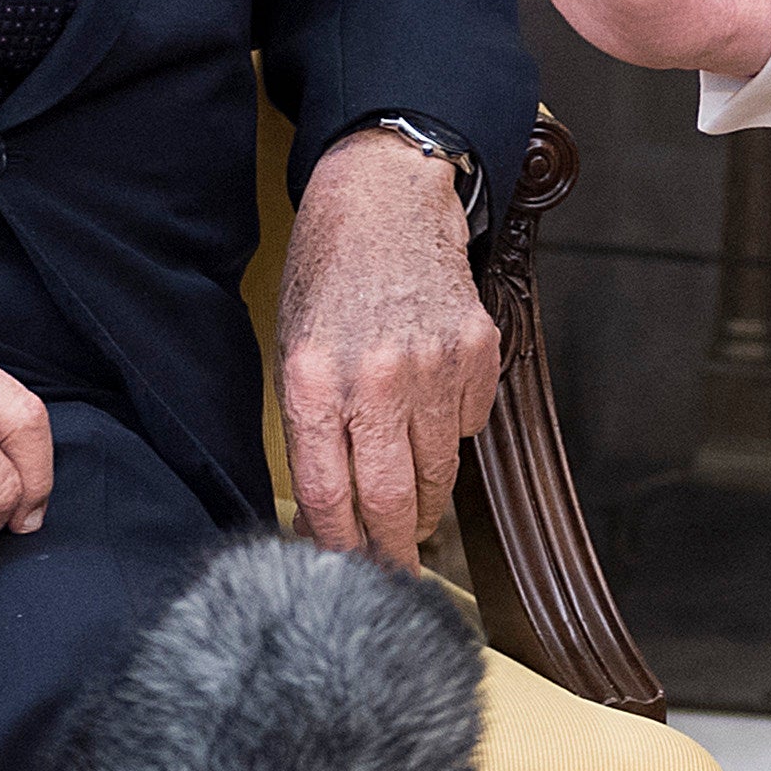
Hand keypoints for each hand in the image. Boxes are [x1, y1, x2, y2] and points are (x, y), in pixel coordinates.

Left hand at [273, 131, 501, 567]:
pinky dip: (452, 436)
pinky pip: (469, 427)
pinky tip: (432, 412)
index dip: (339, 549)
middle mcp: (374, 380)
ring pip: (437, 474)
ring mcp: (434, 368)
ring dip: (425, 504)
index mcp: (313, 381)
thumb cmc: (329, 273)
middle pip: (389, 502)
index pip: (328, 497)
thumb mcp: (293, 348)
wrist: (387, 195)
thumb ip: (312, 427)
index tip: (347, 574)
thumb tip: (332, 507)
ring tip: (415, 514)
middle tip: (395, 575)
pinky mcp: (477, 354)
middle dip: (392, 551)